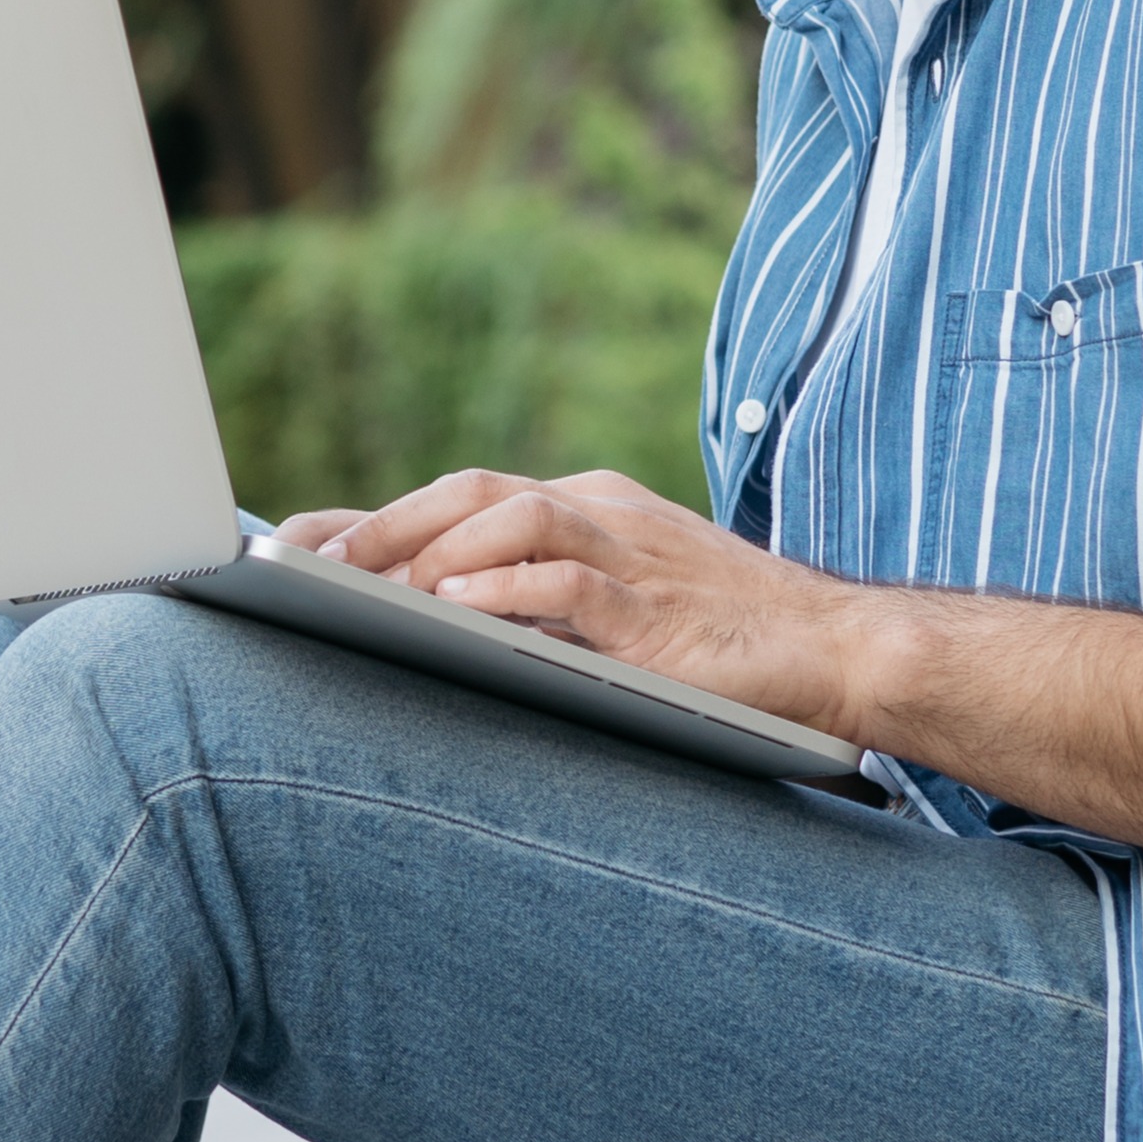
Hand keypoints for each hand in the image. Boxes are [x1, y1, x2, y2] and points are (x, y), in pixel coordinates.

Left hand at [280, 469, 868, 740]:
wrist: (840, 650)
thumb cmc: (724, 636)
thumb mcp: (618, 602)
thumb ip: (540, 597)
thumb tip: (435, 615)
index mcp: (591, 508)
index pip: (467, 494)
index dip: (380, 513)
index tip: (302, 537)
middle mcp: (605, 516)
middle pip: (476, 491)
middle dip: (387, 522)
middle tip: (316, 557)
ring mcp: (635, 558)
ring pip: (516, 519)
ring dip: (436, 549)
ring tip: (372, 582)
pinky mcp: (660, 614)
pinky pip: (571, 584)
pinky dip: (508, 592)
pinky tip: (456, 610)